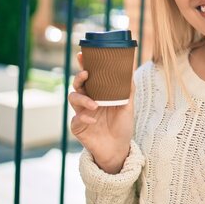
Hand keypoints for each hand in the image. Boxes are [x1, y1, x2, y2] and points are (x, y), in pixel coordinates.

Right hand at [68, 52, 133, 173]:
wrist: (118, 149)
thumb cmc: (122, 126)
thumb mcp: (128, 106)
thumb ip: (128, 89)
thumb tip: (131, 69)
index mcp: (98, 94)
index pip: (89, 77)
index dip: (83, 65)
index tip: (82, 54)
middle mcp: (87, 101)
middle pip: (78, 85)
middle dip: (79, 78)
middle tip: (86, 74)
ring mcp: (81, 113)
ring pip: (73, 99)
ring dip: (83, 99)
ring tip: (94, 104)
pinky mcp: (78, 127)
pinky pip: (76, 119)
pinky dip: (84, 118)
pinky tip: (93, 119)